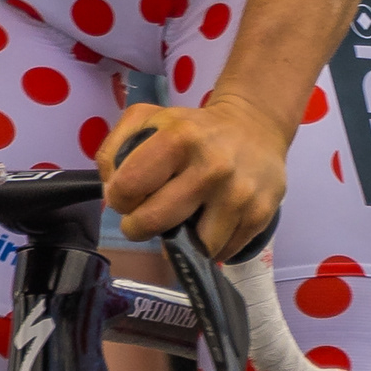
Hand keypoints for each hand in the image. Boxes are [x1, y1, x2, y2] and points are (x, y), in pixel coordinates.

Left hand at [102, 86, 292, 257]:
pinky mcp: (259, 215)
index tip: (130, 195)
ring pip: (191, 247)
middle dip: (139, 226)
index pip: (128, 188)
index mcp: (180, 138)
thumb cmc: (192, 129)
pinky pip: (222, 252)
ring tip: (181, 221)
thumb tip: (110, 194)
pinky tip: (209, 223)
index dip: (120, 198)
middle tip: (146, 217)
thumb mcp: (147, 119)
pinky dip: (209, 245)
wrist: (255, 125)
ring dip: (179, 242)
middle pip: (153, 222)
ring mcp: (238, 195)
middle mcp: (212, 167)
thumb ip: (115, 150)